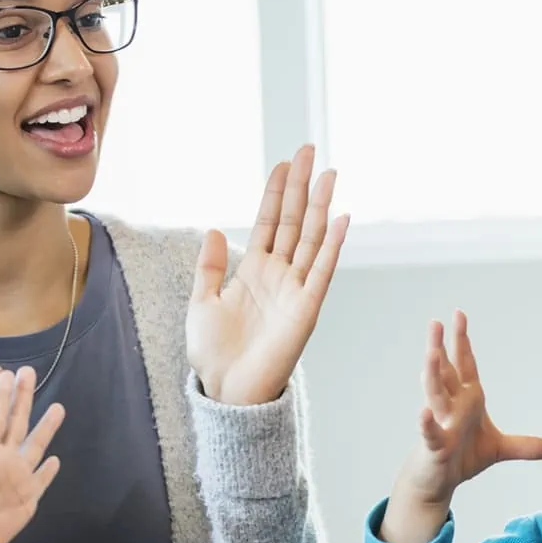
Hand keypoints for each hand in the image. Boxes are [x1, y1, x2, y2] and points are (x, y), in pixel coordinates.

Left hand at [188, 145, 349, 406]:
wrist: (226, 391)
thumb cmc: (215, 354)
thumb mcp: (201, 301)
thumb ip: (209, 266)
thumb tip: (214, 229)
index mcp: (253, 271)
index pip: (268, 221)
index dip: (275, 192)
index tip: (284, 162)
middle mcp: (278, 275)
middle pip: (292, 220)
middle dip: (300, 186)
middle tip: (309, 151)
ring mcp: (295, 289)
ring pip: (310, 238)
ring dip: (319, 206)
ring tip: (328, 174)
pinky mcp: (306, 309)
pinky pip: (321, 271)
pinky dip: (332, 245)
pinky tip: (340, 218)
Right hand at [396, 312, 541, 508]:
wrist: (437, 480)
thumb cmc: (460, 457)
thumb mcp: (498, 449)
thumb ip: (523, 446)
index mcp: (466, 400)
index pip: (464, 366)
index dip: (462, 341)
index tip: (459, 315)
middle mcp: (450, 407)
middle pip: (444, 372)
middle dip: (440, 347)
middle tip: (436, 322)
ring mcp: (440, 424)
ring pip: (434, 395)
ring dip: (432, 375)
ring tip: (430, 353)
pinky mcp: (433, 445)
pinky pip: (430, 432)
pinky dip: (427, 423)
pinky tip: (423, 412)